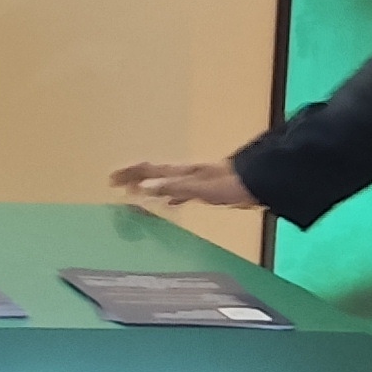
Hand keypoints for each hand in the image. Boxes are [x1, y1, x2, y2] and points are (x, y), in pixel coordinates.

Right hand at [112, 157, 254, 209]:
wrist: (259, 181)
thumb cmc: (231, 185)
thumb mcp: (199, 188)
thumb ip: (174, 188)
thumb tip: (146, 188)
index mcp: (182, 172)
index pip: (149, 170)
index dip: (130, 174)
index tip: (112, 179)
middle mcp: (186, 173)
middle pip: (154, 173)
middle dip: (134, 177)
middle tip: (117, 183)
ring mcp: (196, 180)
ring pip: (165, 181)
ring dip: (149, 185)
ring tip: (136, 191)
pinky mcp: (207, 188)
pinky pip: (180, 190)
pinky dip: (170, 194)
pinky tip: (171, 201)